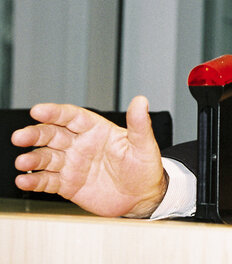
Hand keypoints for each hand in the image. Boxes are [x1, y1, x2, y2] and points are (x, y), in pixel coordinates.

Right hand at [12, 95, 166, 217]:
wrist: (143, 197)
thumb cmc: (145, 167)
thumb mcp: (144, 145)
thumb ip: (139, 124)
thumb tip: (141, 100)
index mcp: (96, 130)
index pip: (72, 117)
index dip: (55, 113)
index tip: (38, 110)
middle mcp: (80, 144)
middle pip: (52, 134)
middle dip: (35, 134)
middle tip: (20, 137)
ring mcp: (72, 164)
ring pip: (46, 157)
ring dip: (32, 159)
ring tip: (22, 162)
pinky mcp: (68, 185)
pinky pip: (47, 181)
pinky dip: (34, 180)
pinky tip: (24, 180)